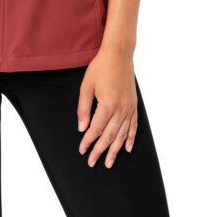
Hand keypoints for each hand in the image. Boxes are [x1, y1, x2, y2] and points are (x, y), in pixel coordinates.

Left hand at [77, 45, 137, 167]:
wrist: (119, 54)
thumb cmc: (100, 67)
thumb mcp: (86, 85)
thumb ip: (84, 108)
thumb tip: (82, 128)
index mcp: (107, 104)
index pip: (96, 129)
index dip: (88, 141)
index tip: (82, 150)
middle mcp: (120, 108)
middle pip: (109, 135)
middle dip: (100, 150)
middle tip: (93, 162)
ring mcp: (129, 107)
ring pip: (122, 134)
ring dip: (115, 150)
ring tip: (109, 162)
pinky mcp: (134, 104)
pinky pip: (133, 125)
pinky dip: (130, 138)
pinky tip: (127, 148)